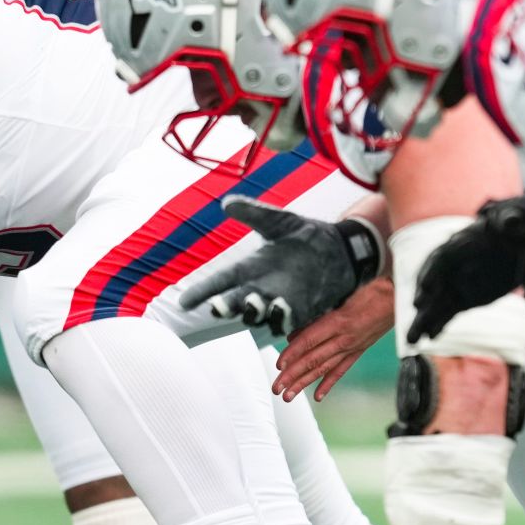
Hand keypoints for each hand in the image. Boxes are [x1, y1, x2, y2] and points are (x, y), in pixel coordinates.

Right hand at [179, 196, 384, 337]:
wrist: (341, 248)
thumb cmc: (305, 235)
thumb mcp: (278, 221)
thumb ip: (253, 213)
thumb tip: (226, 203)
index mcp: (250, 268)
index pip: (220, 281)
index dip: (201, 292)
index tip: (183, 301)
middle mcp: (260, 288)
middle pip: (234, 303)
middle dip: (224, 307)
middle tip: (218, 306)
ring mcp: (279, 301)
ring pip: (258, 316)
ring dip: (254, 311)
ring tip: (255, 300)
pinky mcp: (300, 310)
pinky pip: (286, 321)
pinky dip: (281, 318)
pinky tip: (281, 306)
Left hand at [273, 277, 394, 401]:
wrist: (398, 296)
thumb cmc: (373, 289)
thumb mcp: (344, 293)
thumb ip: (320, 312)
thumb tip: (297, 330)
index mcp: (339, 321)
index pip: (310, 340)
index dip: (293, 353)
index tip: (279, 364)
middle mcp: (344, 338)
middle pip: (313, 359)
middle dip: (292, 375)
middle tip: (277, 388)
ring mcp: (352, 347)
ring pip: (324, 368)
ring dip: (305, 382)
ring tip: (290, 394)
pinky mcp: (359, 350)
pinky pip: (341, 369)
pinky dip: (328, 383)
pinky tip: (318, 395)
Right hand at [406, 193, 524, 344]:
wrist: (514, 245)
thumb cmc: (508, 230)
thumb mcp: (511, 222)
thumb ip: (510, 223)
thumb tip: (514, 222)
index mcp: (456, 246)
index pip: (439, 259)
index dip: (431, 272)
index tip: (425, 286)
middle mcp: (450, 268)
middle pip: (432, 284)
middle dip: (423, 299)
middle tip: (417, 310)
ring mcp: (455, 285)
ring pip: (436, 304)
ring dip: (423, 321)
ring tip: (412, 339)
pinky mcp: (462, 300)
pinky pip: (448, 314)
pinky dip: (439, 325)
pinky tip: (431, 337)